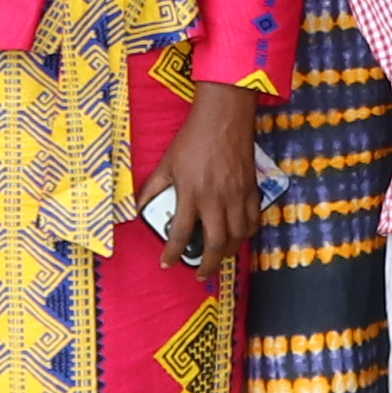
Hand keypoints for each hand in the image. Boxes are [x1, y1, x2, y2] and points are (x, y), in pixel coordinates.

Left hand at [147, 88, 262, 266]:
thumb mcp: (167, 163)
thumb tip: (138, 207)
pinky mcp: (252, 189)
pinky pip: (253, 220)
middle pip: (215, 244)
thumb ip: (152, 188)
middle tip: (201, 274)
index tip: (167, 263)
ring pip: (237, 237)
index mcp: (191, 193)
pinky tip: (239, 237)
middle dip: (207, 265)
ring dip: (228, 253)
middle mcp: (215, 199)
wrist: (223, 118)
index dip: (172, 253)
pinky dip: (246, 234)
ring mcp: (237, 195)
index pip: (180, 233)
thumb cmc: (193, 138)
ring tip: (219, 259)